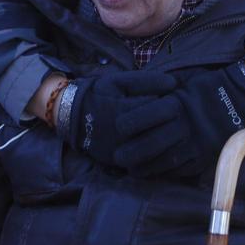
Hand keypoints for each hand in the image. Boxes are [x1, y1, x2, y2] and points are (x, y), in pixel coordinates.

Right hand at [60, 71, 178, 164]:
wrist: (70, 118)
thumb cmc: (98, 95)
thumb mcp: (118, 81)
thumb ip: (145, 80)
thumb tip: (174, 83)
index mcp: (122, 111)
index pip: (159, 107)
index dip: (168, 102)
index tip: (170, 99)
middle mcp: (122, 135)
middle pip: (160, 130)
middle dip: (170, 122)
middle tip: (172, 115)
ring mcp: (121, 152)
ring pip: (156, 149)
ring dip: (166, 139)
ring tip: (168, 129)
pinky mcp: (120, 164)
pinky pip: (147, 162)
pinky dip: (157, 154)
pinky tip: (160, 144)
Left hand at [115, 63, 244, 176]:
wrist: (242, 98)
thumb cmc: (206, 87)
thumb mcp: (182, 81)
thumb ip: (160, 88)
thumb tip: (136, 92)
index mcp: (176, 104)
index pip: (144, 116)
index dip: (128, 123)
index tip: (118, 127)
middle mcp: (184, 125)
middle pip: (149, 143)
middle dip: (130, 152)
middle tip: (118, 157)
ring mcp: (196, 143)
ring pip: (164, 160)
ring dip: (145, 167)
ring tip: (131, 170)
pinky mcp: (205, 156)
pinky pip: (182, 169)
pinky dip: (166, 172)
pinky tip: (154, 173)